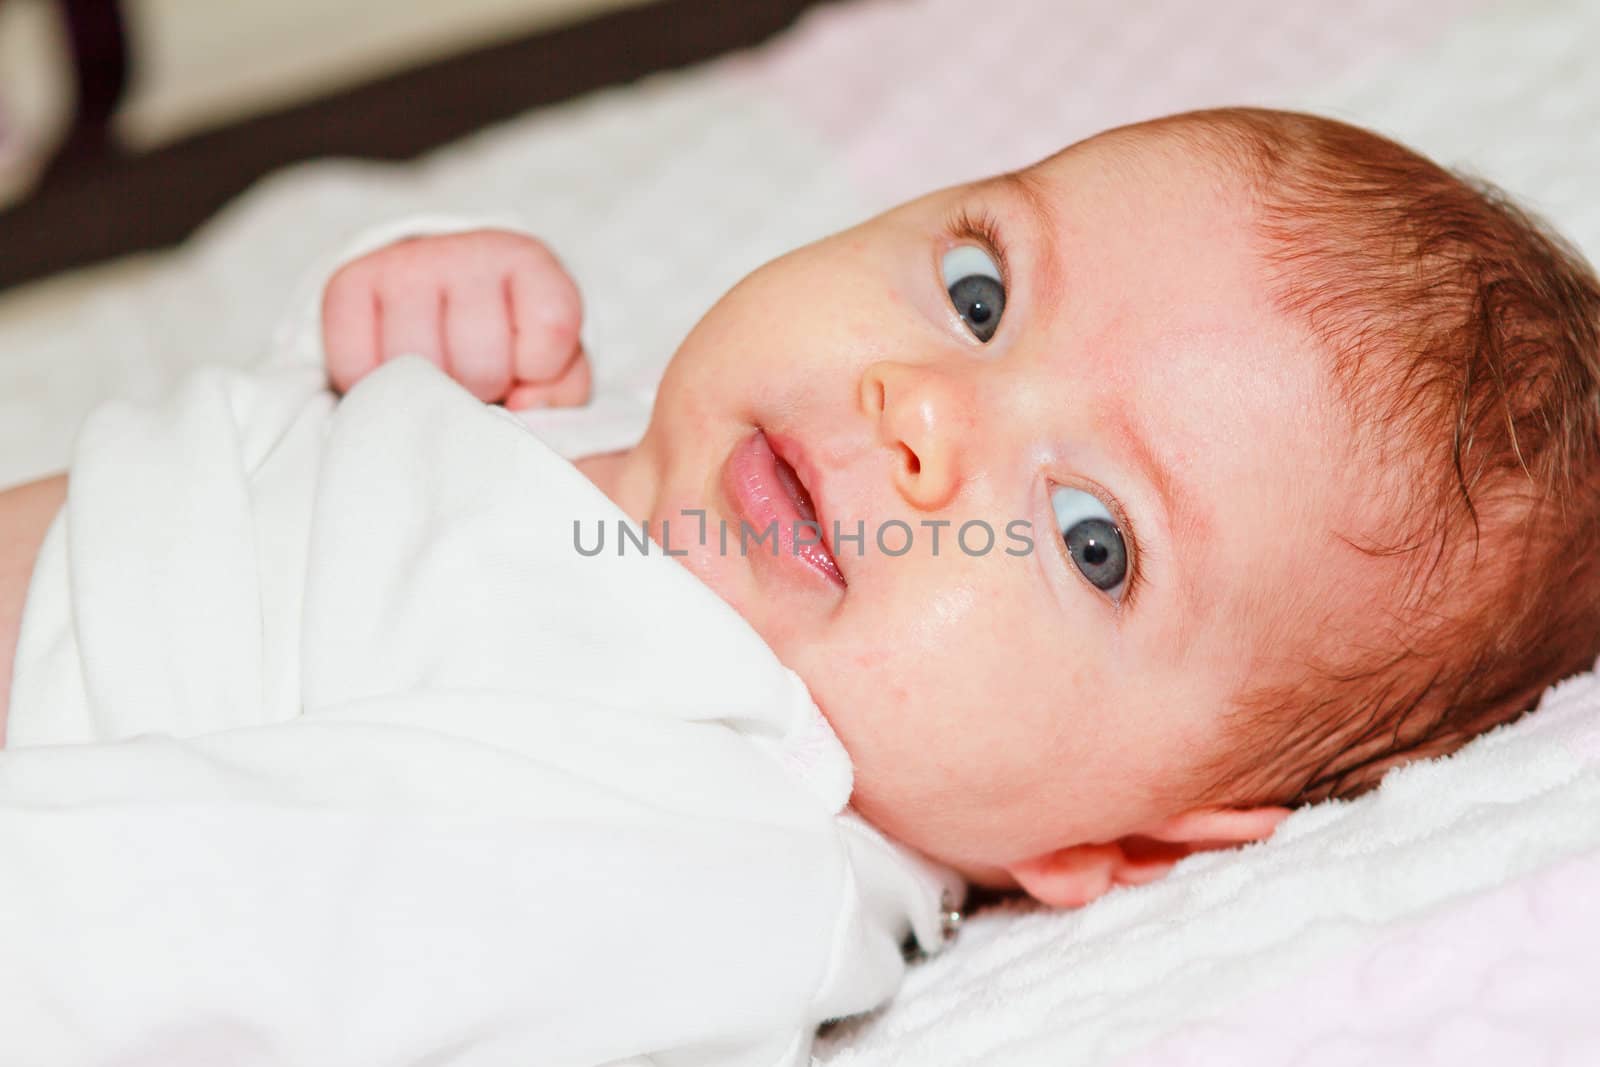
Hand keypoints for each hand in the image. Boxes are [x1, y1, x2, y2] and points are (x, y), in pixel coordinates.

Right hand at [321, 230, 590, 408]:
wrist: (438, 304)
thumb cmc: (508, 345)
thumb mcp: (555, 368)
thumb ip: (561, 392)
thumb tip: (524, 406)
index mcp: (531, 263)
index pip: (552, 327)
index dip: (540, 371)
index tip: (528, 369)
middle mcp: (469, 250)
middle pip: (481, 361)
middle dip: (482, 390)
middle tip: (476, 380)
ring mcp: (405, 262)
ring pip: (417, 367)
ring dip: (427, 393)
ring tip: (438, 375)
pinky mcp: (348, 282)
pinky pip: (356, 366)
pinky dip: (372, 387)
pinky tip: (395, 371)